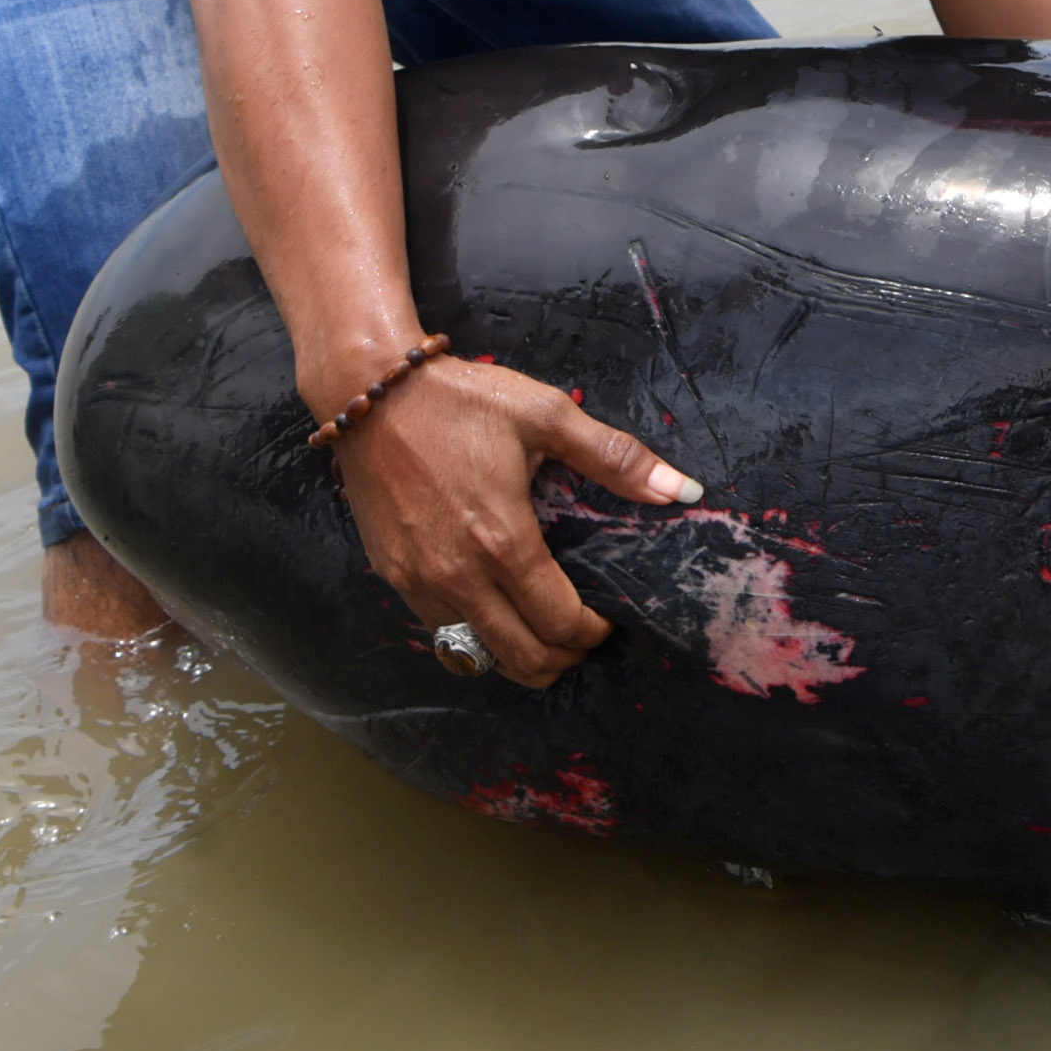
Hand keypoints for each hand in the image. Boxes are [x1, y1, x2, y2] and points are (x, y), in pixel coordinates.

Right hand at [329, 357, 702, 686]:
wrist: (369, 392)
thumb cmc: (460, 400)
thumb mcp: (546, 415)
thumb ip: (616, 458)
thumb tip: (681, 489)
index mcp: (502, 542)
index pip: (559, 624)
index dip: (593, 634)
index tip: (607, 620)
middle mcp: (457, 575)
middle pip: (522, 658)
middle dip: (562, 658)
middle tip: (582, 637)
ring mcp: (418, 581)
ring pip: (477, 656)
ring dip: (518, 655)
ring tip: (544, 631)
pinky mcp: (392, 575)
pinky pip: (441, 633)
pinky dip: (475, 639)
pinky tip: (496, 613)